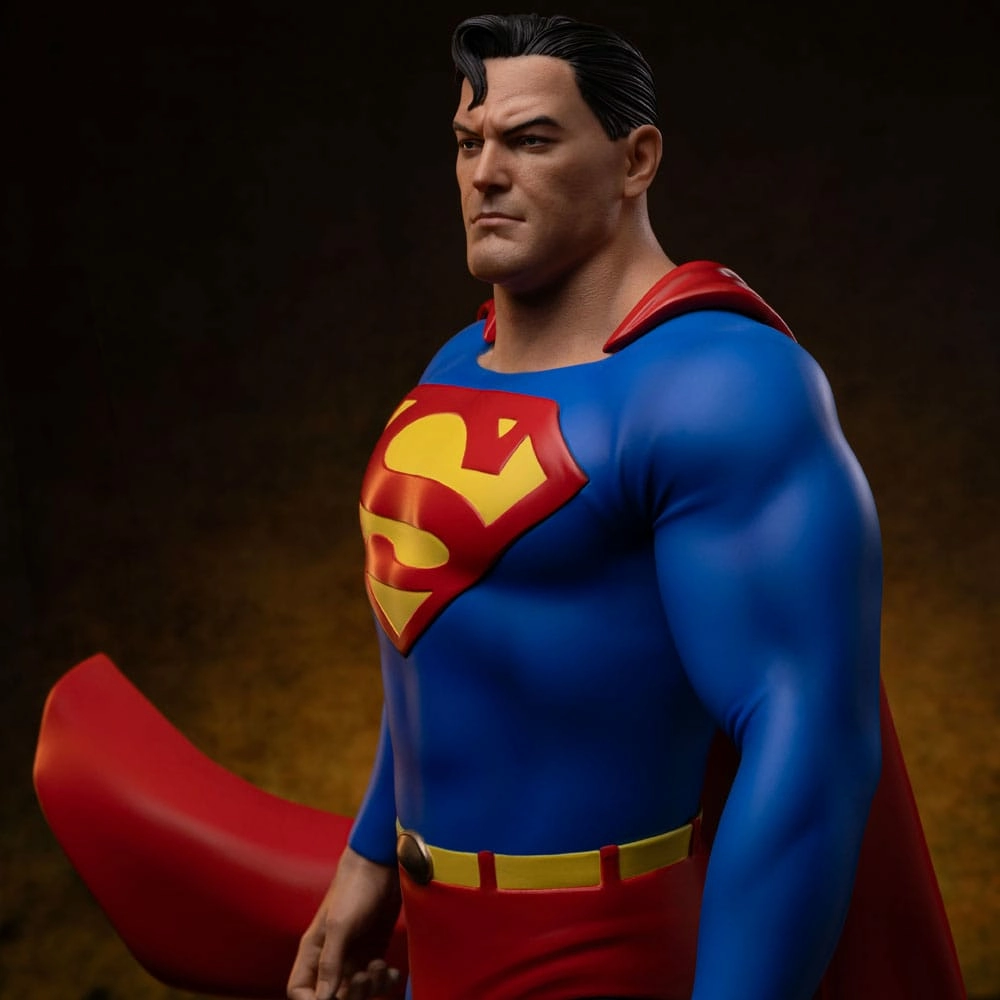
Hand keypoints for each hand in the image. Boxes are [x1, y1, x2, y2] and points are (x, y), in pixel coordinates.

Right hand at [287, 846, 401, 999]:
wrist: (383, 865)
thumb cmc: (355, 888)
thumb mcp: (340, 924)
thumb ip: (330, 962)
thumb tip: (323, 999)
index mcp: (313, 950)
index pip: (299, 990)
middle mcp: (331, 957)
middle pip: (332, 997)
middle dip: (351, 995)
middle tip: (365, 976)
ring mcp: (353, 955)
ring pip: (357, 991)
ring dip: (371, 988)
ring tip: (379, 966)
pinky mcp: (373, 950)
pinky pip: (376, 980)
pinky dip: (384, 981)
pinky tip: (391, 970)